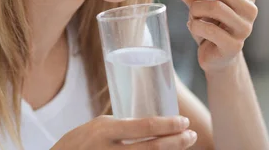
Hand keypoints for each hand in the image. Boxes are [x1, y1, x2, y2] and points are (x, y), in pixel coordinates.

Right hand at [51, 115, 196, 148]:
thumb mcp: (97, 127)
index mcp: (105, 131)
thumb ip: (121, 128)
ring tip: (184, 145)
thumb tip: (153, 126)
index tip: (184, 121)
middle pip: (153, 149)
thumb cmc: (77, 144)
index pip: (145, 127)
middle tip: (191, 135)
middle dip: (177, 142)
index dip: (169, 125)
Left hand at [165, 0, 257, 73]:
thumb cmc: (210, 26)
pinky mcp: (234, 45)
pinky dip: (194, 26)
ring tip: (194, 18)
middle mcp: (250, 8)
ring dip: (194, 10)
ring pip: (213, 6)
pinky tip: (197, 30)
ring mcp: (244, 27)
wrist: (217, 58)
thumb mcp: (198, 3)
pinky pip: (207, 28)